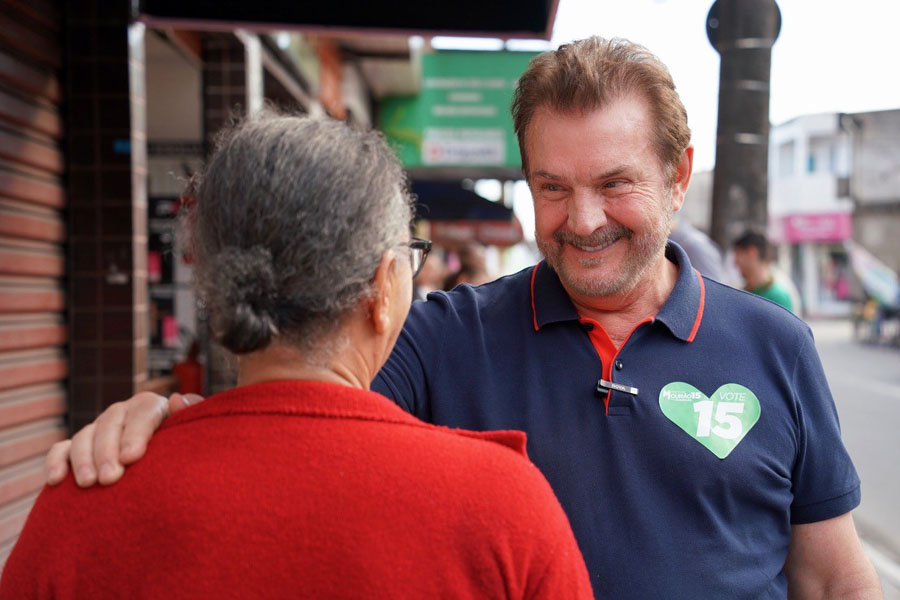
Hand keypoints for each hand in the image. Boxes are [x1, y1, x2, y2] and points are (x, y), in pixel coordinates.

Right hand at [44, 392, 203, 486]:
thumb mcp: (194, 432)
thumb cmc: (184, 449)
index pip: (143, 412)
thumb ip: (191, 416)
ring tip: (88, 484)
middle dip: (107, 452)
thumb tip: (177, 399)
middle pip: (110, 424)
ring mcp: (99, 429)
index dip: (136, 434)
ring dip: (83, 459)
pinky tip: (57, 480)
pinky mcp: (78, 447)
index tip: (131, 457)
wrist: (169, 469)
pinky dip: (56, 462)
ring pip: (84, 436)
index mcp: (152, 406)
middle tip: (110, 479)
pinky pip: (62, 449)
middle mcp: (123, 413)